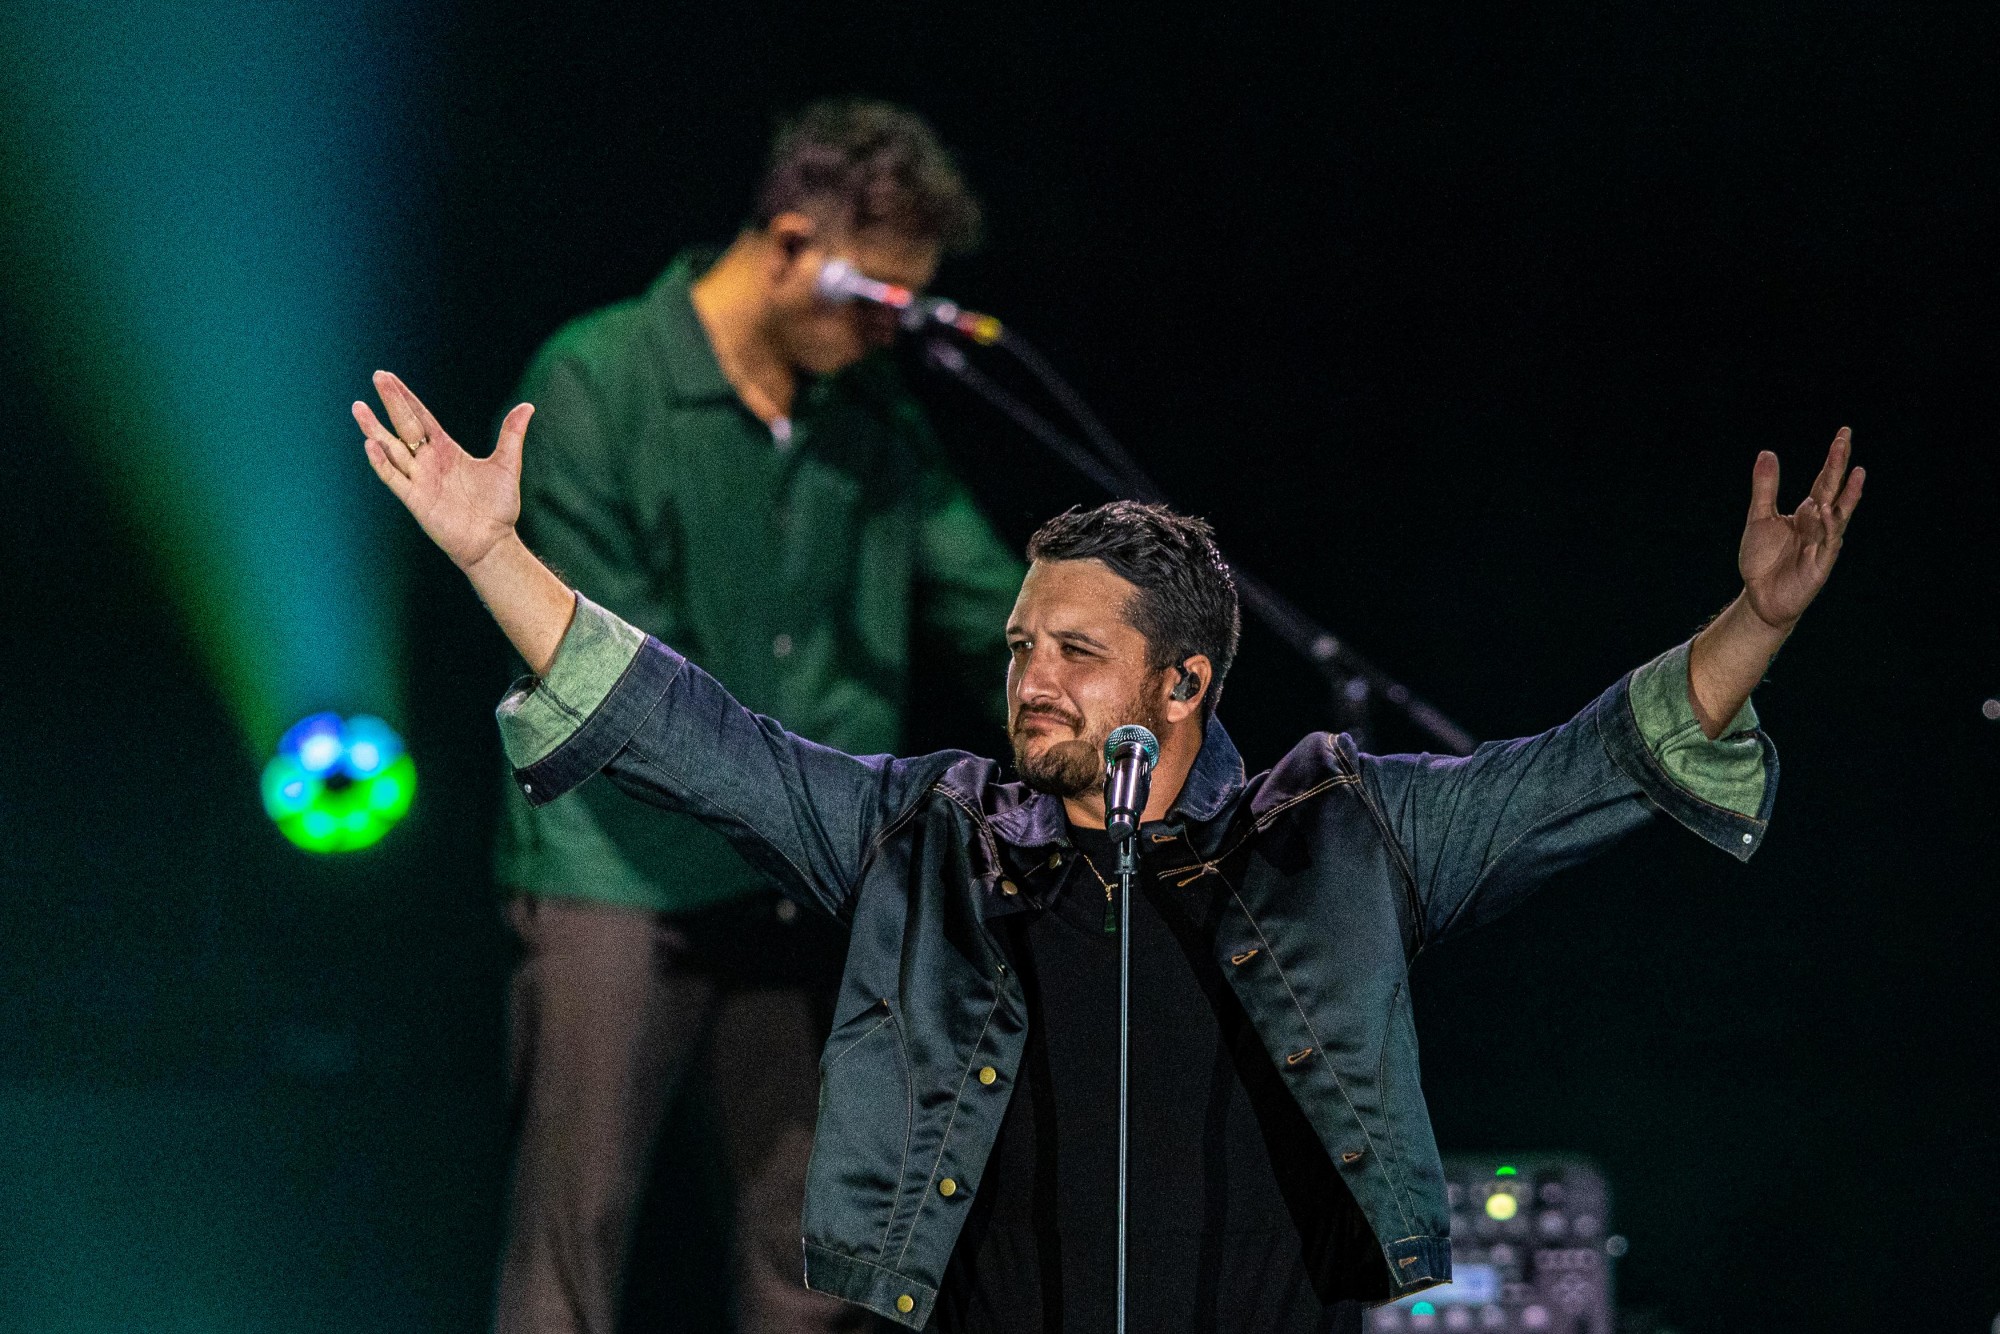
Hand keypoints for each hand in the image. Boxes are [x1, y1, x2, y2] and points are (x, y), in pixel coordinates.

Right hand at [355, 370, 533, 572]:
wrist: (493, 542)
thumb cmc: (498, 506)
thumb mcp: (506, 465)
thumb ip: (511, 435)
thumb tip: (527, 406)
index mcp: (446, 450)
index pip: (421, 417)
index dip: (406, 397)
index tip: (388, 377)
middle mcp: (429, 461)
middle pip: (405, 424)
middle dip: (391, 401)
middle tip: (377, 376)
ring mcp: (420, 479)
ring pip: (392, 448)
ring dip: (375, 429)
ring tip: (358, 408)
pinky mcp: (416, 500)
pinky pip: (394, 478)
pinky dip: (382, 462)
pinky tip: (371, 444)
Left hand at [1738, 427, 1865, 631]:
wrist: (1760, 596)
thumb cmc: (1763, 558)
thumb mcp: (1759, 517)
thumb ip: (1765, 487)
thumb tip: (1767, 452)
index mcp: (1808, 511)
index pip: (1825, 480)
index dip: (1833, 458)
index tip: (1843, 434)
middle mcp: (1820, 523)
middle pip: (1834, 490)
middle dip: (1840, 466)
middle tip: (1846, 439)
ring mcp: (1823, 543)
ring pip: (1838, 515)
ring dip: (1846, 495)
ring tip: (1856, 472)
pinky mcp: (1820, 563)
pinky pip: (1827, 542)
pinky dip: (1828, 526)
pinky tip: (1827, 510)